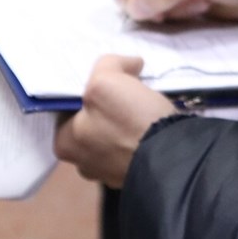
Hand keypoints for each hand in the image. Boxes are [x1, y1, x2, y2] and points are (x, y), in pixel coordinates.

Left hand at [54, 55, 177, 188]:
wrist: (172, 159)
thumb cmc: (130, 122)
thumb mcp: (108, 80)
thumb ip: (108, 65)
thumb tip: (130, 64)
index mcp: (65, 143)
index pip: (72, 106)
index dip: (91, 87)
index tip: (111, 79)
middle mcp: (83, 163)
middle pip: (94, 121)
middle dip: (110, 106)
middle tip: (131, 89)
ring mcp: (112, 173)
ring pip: (116, 135)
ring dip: (129, 121)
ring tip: (147, 105)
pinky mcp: (138, 174)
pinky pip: (136, 146)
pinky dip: (143, 134)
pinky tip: (156, 123)